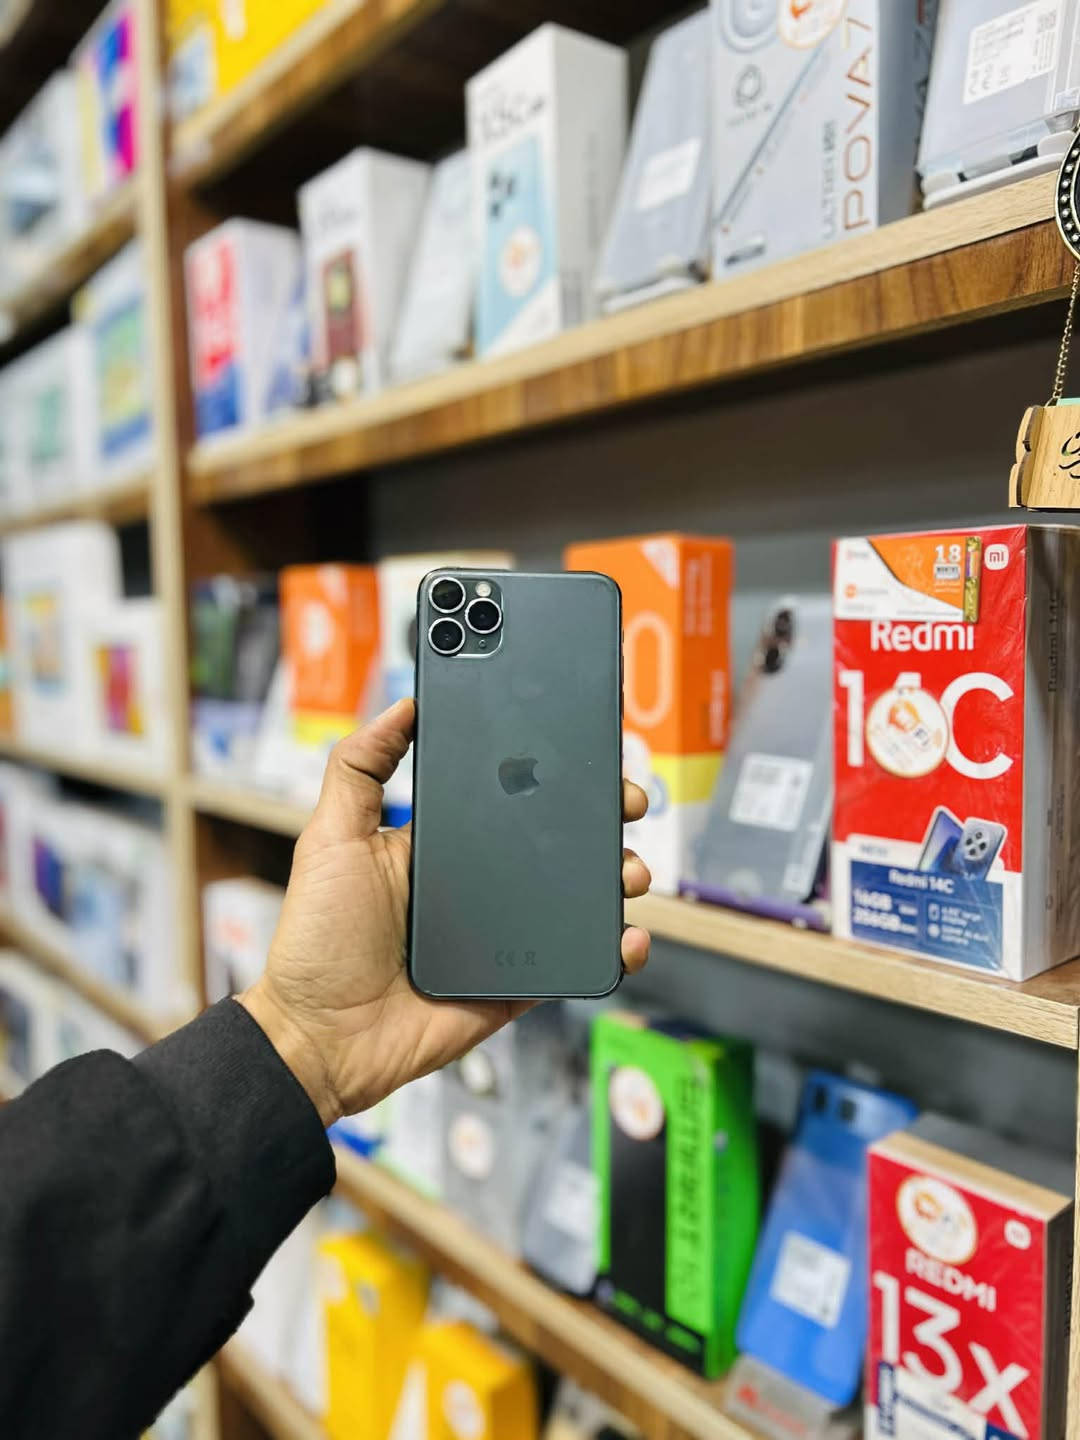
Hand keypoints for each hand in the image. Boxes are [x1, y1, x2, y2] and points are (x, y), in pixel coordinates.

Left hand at [241, 698, 650, 1126]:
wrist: (320, 1037)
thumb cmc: (316, 939)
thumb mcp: (330, 838)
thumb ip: (358, 769)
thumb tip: (402, 705)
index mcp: (442, 846)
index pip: (509, 799)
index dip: (551, 775)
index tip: (587, 754)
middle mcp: (479, 886)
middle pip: (557, 845)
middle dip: (601, 820)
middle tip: (624, 805)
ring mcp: (503, 937)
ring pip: (577, 900)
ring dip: (617, 879)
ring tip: (629, 871)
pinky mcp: (517, 984)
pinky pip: (575, 963)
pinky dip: (612, 951)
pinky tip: (626, 938)